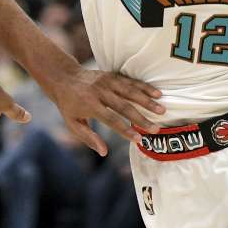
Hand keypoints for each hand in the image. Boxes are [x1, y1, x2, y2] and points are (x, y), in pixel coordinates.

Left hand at [43, 69, 164, 156]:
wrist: (65, 77)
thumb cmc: (69, 105)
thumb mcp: (73, 124)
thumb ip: (88, 138)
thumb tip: (104, 152)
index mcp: (90, 105)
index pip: (111, 120)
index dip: (126, 130)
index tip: (139, 140)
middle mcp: (100, 92)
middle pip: (124, 106)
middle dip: (141, 118)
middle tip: (156, 129)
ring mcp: (107, 82)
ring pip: (130, 91)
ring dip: (147, 101)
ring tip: (161, 110)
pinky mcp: (112, 75)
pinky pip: (131, 81)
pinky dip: (144, 87)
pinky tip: (157, 93)